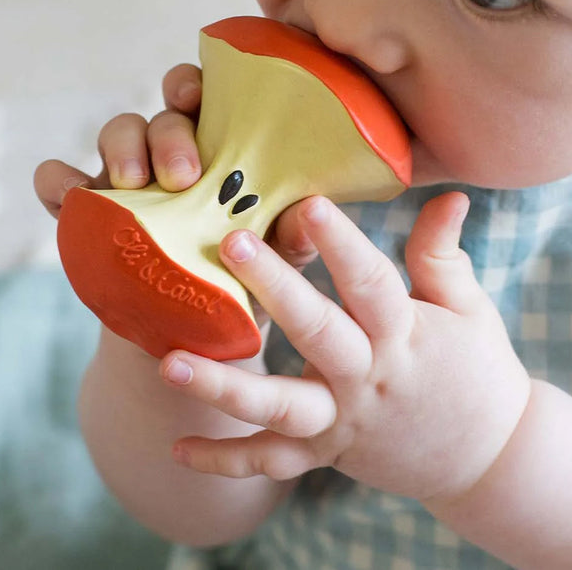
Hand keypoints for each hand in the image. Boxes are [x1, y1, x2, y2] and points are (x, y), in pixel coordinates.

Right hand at [34, 62, 317, 266]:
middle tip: (183, 176)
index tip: (196, 96)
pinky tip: (70, 196)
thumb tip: (309, 209)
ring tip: (133, 186)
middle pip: (164, 114)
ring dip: (122, 149)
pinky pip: (60, 180)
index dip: (195, 83)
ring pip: (117, 133)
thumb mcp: (276, 264)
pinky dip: (59, 180)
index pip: (206, 97)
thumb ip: (294, 236)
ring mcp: (127, 180)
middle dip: (168, 135)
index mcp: (221, 150)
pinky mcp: (88, 211)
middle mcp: (171, 154)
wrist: (192, 340)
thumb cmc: (244, 286)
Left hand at [160, 192, 530, 505]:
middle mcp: (368, 379)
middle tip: (230, 243)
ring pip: (281, 409)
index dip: (342, 244)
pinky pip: (270, 463)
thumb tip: (450, 193)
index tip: (310, 205)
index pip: (372, 284)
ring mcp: (342, 422)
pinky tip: (177, 449)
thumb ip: (442, 252)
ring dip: (225, 388)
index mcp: (404, 335)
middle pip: (318, 333)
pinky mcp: (324, 454)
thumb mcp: (467, 307)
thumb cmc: (476, 368)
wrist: (487, 458)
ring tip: (168, 364)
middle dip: (275, 289)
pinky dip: (224, 460)